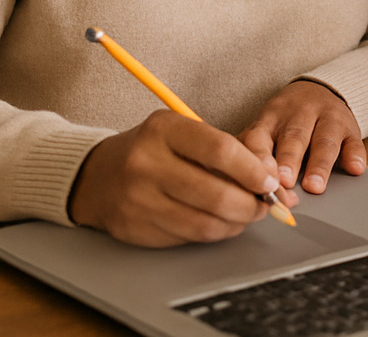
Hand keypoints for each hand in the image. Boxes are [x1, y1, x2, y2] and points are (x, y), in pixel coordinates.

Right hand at [69, 109, 282, 246]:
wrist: (96, 175)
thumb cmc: (152, 150)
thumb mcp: (183, 132)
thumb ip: (227, 149)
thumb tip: (269, 175)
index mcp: (164, 130)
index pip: (221, 151)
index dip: (253, 171)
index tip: (271, 181)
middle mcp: (147, 164)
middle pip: (216, 194)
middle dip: (251, 204)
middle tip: (264, 204)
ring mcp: (138, 200)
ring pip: (205, 223)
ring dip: (236, 223)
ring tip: (246, 214)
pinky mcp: (135, 229)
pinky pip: (189, 237)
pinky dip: (213, 232)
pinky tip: (219, 222)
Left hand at [241, 80, 365, 195]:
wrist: (319, 89)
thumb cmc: (285, 121)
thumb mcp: (265, 129)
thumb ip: (253, 154)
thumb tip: (239, 187)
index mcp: (271, 118)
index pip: (260, 137)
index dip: (259, 158)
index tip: (260, 178)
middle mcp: (298, 114)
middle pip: (293, 137)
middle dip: (289, 160)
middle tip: (285, 182)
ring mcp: (327, 118)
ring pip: (324, 139)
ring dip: (319, 163)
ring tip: (315, 186)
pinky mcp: (350, 126)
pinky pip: (354, 140)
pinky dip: (355, 155)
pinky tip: (355, 168)